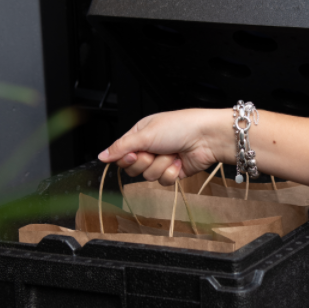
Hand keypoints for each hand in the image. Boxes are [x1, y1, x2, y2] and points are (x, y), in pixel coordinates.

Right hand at [97, 108, 233, 185]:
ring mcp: (162, 160)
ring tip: (172, 153)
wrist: (207, 137)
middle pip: (133, 168)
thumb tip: (101, 156)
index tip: (136, 153)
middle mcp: (150, 147)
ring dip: (161, 165)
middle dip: (145, 162)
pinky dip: (172, 172)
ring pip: (148, 176)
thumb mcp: (146, 134)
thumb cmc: (180, 126)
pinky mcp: (174, 172)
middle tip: (155, 151)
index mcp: (140, 134)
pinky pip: (163, 181)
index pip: (122, 153)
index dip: (126, 158)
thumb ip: (122, 147)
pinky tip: (180, 162)